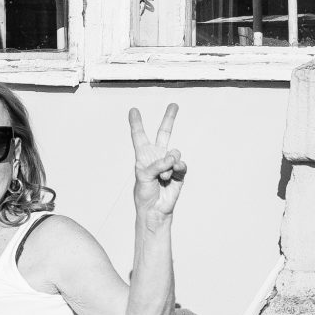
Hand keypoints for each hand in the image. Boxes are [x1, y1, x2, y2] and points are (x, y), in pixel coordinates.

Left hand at [129, 106, 185, 227]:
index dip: (136, 123)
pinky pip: (181, 164)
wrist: (156, 210)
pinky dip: (176, 169)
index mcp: (143, 156)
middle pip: (164, 133)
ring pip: (174, 152)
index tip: (133, 110)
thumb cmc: (144, 194)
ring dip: (168, 164)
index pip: (139, 136)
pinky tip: (171, 176)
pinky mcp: (179, 172)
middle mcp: (157, 156)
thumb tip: (172, 157)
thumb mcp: (143, 177)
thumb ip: (156, 164)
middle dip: (169, 118)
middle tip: (174, 104)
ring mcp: (169, 163)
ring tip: (163, 175)